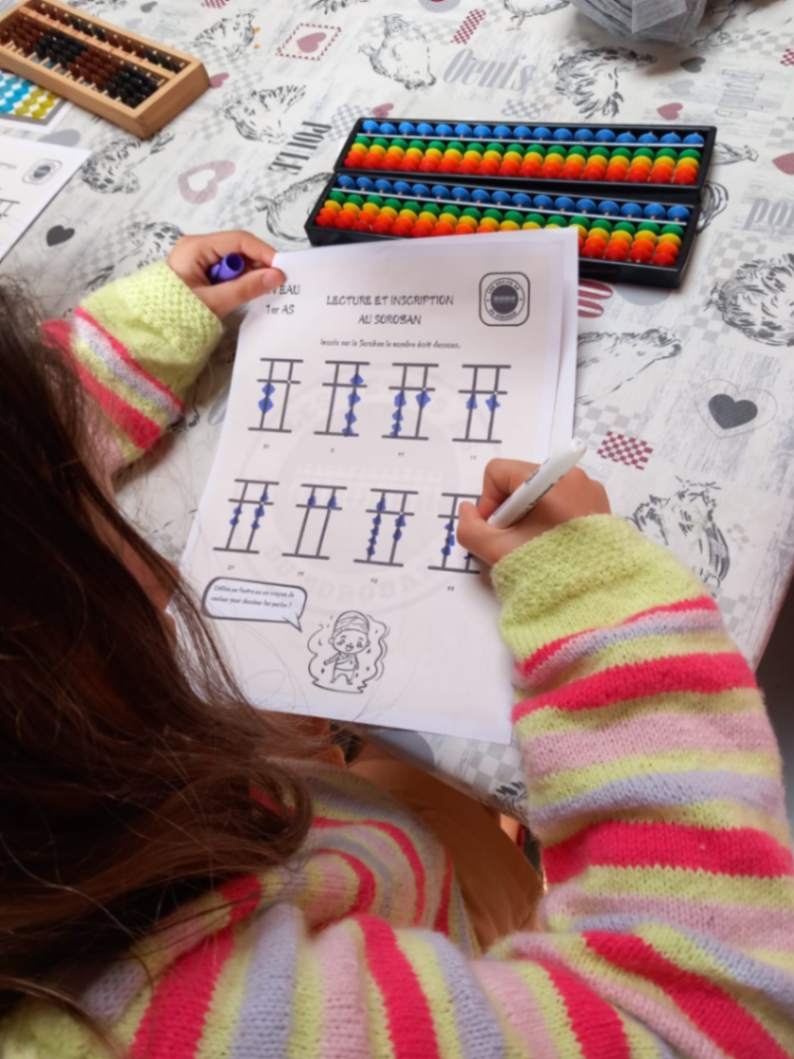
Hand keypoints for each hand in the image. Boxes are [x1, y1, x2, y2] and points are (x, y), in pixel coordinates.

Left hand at [167, 230, 284, 317]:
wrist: (153, 329)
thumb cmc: (178, 313)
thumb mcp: (215, 302)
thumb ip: (246, 288)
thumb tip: (278, 276)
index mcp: (196, 247)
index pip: (238, 240)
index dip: (263, 252)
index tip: (281, 269)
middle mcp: (198, 247)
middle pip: (238, 248)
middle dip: (257, 264)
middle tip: (274, 283)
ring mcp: (199, 259)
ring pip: (235, 260)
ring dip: (248, 274)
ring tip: (258, 290)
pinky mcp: (201, 271)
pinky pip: (227, 270)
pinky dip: (238, 280)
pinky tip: (245, 291)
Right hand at [457, 458, 609, 565]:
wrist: (597, 596)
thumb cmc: (546, 566)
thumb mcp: (495, 550)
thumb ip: (469, 528)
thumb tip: (468, 510)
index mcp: (546, 477)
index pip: (498, 473)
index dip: (489, 502)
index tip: (498, 531)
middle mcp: (571, 475)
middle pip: (521, 482)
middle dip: (511, 510)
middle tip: (516, 542)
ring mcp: (590, 490)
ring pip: (543, 494)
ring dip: (531, 516)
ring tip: (538, 547)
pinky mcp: (602, 507)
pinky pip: (566, 503)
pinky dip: (554, 520)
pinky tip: (558, 546)